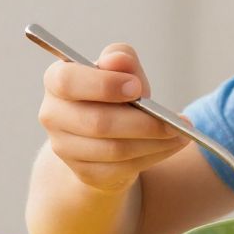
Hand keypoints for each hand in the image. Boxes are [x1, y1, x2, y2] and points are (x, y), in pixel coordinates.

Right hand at [37, 43, 189, 193]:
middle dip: (142, 122)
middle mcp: (53, 115)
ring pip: (114, 150)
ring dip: (153, 142)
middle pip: (98, 123)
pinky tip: (170, 146)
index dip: (103, 85)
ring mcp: (65, 148)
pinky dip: (153, 157)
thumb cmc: (114, 94)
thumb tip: (117, 60)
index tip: (136, 88)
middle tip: (175, 121)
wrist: (106, 134)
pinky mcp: (84, 173)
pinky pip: (122, 169)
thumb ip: (121, 60)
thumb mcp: (122, 71)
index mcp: (57, 81)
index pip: (68, 81)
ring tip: (180, 133)